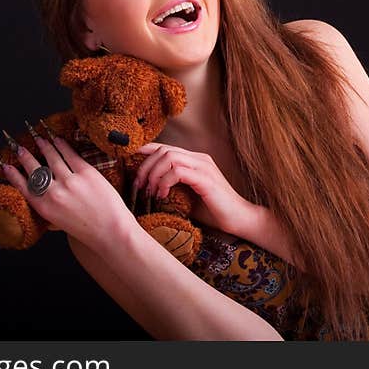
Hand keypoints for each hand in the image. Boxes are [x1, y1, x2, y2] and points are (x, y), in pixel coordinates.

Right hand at [0, 133, 137, 251]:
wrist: (111, 232)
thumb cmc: (89, 231)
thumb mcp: (60, 223)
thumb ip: (50, 209)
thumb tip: (44, 196)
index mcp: (44, 208)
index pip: (23, 187)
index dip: (13, 175)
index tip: (6, 166)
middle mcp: (54, 193)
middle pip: (34, 169)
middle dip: (25, 156)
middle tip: (19, 148)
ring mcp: (70, 182)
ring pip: (52, 158)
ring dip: (44, 146)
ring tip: (39, 138)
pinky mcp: (86, 173)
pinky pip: (70, 155)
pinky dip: (62, 145)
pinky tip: (57, 139)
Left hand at [132, 142, 256, 235]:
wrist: (239, 220)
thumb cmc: (214, 211)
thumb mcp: (186, 197)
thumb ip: (172, 188)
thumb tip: (146, 190)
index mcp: (194, 160)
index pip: (165, 148)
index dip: (145, 151)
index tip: (129, 162)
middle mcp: (198, 159)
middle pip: (163, 150)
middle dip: (145, 166)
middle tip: (139, 185)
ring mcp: (203, 167)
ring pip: (168, 157)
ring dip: (153, 174)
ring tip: (149, 191)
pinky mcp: (206, 179)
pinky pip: (178, 171)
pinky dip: (165, 182)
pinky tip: (162, 195)